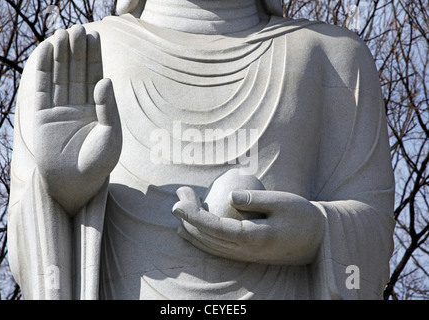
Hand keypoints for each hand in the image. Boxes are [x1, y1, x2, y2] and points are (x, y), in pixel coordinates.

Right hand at [33, 25, 121, 215]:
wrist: (76, 185)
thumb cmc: (99, 164)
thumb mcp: (112, 135)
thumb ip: (109, 107)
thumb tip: (105, 79)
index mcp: (98, 110)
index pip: (95, 77)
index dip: (94, 57)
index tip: (94, 36)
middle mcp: (78, 107)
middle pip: (77, 72)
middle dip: (77, 51)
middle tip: (78, 28)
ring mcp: (59, 110)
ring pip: (59, 76)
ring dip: (61, 55)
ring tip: (63, 33)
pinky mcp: (42, 116)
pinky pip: (41, 88)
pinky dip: (43, 69)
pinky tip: (46, 51)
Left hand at [172, 187, 324, 264]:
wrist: (320, 240)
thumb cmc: (304, 217)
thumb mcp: (283, 202)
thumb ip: (256, 199)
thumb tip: (230, 195)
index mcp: (252, 237)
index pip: (213, 227)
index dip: (192, 215)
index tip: (178, 202)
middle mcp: (245, 251)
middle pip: (206, 236)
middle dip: (188, 216)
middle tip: (180, 194)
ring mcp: (245, 255)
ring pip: (209, 245)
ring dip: (191, 227)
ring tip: (180, 207)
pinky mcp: (247, 254)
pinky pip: (217, 248)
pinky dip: (201, 238)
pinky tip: (190, 230)